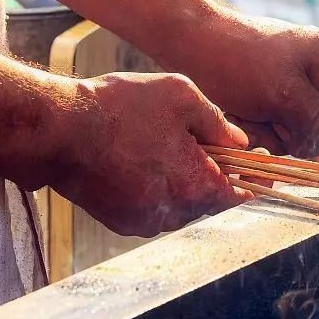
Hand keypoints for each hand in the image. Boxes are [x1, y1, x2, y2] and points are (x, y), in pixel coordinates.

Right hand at [51, 72, 251, 236]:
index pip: (241, 196)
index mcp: (194, 185)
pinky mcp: (123, 222)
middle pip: (212, 200)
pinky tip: (146, 160)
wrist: (58, 130)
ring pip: (183, 204)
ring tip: (170, 147)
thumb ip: (217, 122)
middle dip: (216, 175)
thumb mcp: (180, 96)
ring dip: (185, 181)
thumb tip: (241, 142)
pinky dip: (160, 188)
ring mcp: (145, 221)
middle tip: (210, 145)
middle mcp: (173, 212)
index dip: (254, 181)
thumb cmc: (120, 108)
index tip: (260, 168)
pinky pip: (156, 208)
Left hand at [182, 9, 318, 157]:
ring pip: (304, 136)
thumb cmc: (240, 59)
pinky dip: (260, 135)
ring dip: (278, 137)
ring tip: (251, 119)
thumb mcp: (284, 92)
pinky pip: (278, 136)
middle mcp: (318, 78)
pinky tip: (240, 122)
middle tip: (280, 126)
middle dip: (308, 135)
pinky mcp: (270, 107)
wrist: (187, 44)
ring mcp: (294, 94)